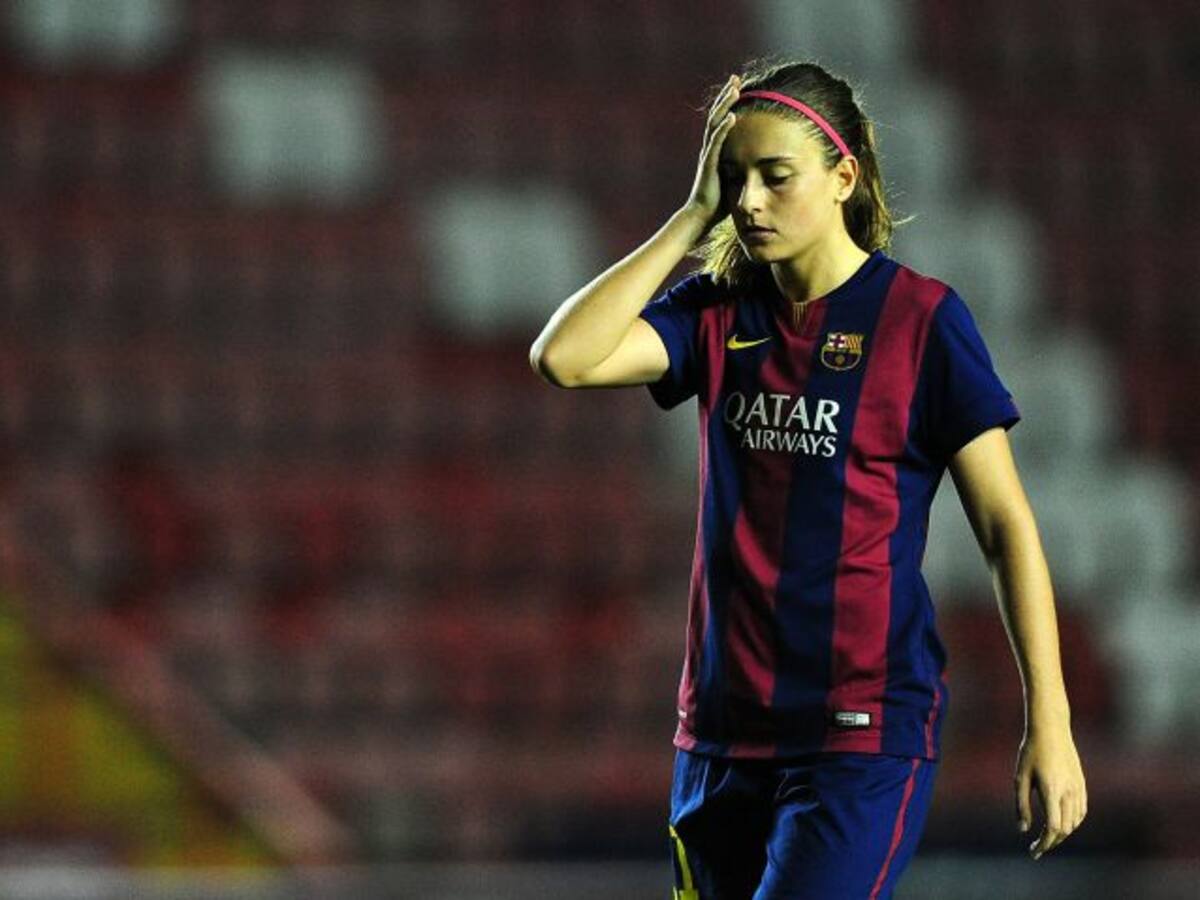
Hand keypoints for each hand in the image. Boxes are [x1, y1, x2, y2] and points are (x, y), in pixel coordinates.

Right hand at [683, 74, 740, 232]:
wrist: (701, 216)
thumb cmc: (718, 202)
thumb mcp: (732, 178)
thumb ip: (740, 166)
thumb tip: (756, 162)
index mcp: (715, 150)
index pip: (721, 120)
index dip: (729, 103)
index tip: (739, 87)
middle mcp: (709, 148)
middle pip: (717, 115)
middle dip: (727, 96)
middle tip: (736, 78)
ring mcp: (708, 155)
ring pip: (715, 123)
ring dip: (725, 105)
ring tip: (735, 89)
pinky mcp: (709, 165)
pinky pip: (716, 142)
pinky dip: (724, 128)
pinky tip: (733, 115)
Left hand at [1014, 727, 1086, 859]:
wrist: (1051, 729)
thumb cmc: (1031, 752)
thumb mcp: (1020, 778)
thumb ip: (1021, 805)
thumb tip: (1023, 830)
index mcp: (1052, 791)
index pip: (1053, 828)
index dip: (1044, 844)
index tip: (1034, 852)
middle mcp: (1069, 792)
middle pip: (1065, 829)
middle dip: (1051, 842)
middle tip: (1037, 848)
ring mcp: (1078, 788)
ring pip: (1075, 822)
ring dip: (1063, 834)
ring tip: (1047, 837)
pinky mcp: (1082, 784)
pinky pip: (1081, 811)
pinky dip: (1073, 823)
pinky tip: (1062, 824)